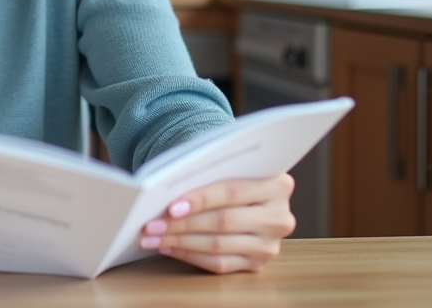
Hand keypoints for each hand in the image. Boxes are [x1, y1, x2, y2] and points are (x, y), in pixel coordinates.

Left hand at [138, 174, 295, 273]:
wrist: (254, 196)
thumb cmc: (233, 176)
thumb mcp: (229, 167)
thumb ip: (208, 174)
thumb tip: (166, 188)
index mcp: (278, 186)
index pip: (231, 193)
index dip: (199, 200)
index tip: (171, 207)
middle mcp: (279, 217)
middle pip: (223, 222)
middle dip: (182, 224)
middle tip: (152, 225)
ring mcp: (270, 244)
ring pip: (218, 246)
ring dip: (180, 242)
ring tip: (153, 237)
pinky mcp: (258, 263)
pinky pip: (220, 264)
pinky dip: (190, 255)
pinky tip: (169, 248)